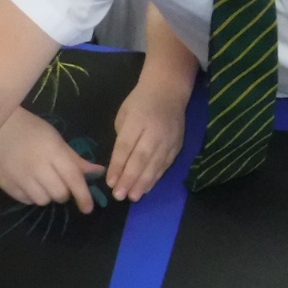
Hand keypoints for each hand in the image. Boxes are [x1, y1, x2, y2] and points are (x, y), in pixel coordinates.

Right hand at [0, 107, 103, 212]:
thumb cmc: (32, 130)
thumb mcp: (56, 140)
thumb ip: (76, 160)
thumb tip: (98, 172)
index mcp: (53, 152)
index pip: (73, 179)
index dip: (83, 196)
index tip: (88, 208)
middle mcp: (38, 167)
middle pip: (59, 194)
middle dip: (64, 192)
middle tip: (60, 183)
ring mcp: (21, 178)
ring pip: (43, 201)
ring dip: (48, 195)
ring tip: (43, 182)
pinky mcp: (7, 185)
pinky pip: (27, 201)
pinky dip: (32, 196)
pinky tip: (30, 184)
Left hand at [107, 84, 186, 200]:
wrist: (169, 90)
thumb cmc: (140, 101)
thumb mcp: (124, 114)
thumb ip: (122, 138)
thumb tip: (119, 164)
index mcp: (137, 120)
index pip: (125, 146)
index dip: (118, 166)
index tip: (110, 182)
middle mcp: (154, 131)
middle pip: (140, 158)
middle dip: (129, 179)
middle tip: (119, 195)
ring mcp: (168, 139)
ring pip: (154, 165)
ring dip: (142, 183)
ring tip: (132, 197)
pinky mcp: (177, 145)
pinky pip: (165, 165)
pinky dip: (155, 178)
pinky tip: (146, 188)